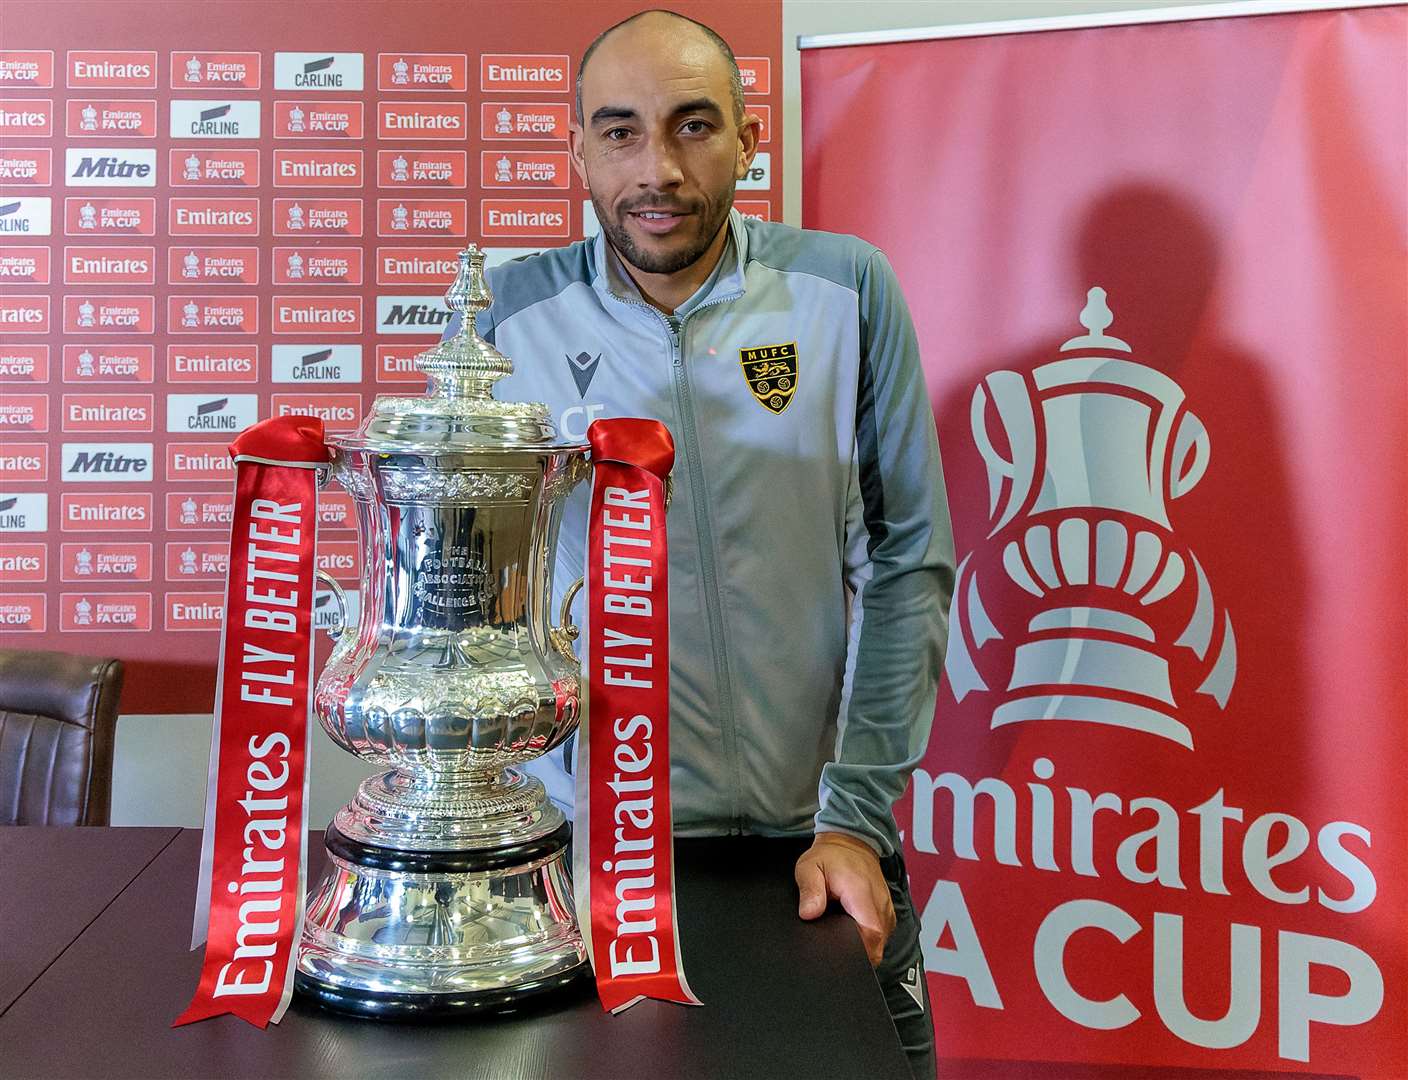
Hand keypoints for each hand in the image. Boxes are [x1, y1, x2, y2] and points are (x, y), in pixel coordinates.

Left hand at [795, 833, 895, 966]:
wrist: (850, 842)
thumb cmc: (830, 856)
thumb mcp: (810, 867)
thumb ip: (809, 890)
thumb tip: (809, 914)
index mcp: (861, 892)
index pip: (871, 934)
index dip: (858, 951)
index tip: (841, 952)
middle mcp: (879, 902)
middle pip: (878, 943)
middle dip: (859, 952)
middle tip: (837, 944)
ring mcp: (886, 907)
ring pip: (882, 941)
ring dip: (865, 944)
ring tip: (844, 933)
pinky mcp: (887, 911)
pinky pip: (883, 934)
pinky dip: (870, 937)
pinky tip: (854, 929)